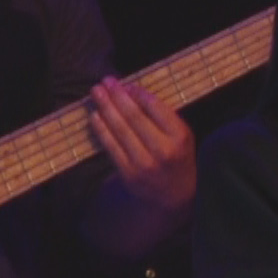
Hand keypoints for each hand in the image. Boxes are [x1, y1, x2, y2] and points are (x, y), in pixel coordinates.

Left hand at [87, 77, 196, 213]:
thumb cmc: (177, 158)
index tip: (126, 84)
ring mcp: (144, 163)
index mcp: (180, 137)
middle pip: (134, 116)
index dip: (137, 93)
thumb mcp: (182, 137)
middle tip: (105, 81)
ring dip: (105, 108)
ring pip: (120, 129)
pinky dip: (101, 129)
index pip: (155, 108)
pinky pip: (111, 146)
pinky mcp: (128, 173)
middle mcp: (163, 150)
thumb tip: (132, 92)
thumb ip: (164, 117)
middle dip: (117, 96)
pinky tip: (95, 116)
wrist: (173, 196)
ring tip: (96, 92)